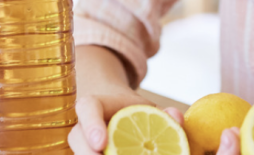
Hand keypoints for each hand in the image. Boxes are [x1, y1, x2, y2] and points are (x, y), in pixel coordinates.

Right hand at [68, 91, 184, 154]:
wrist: (117, 115)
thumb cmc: (135, 112)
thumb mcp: (149, 108)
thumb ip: (166, 114)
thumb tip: (176, 117)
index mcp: (96, 105)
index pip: (87, 107)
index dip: (91, 125)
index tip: (101, 144)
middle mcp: (83, 127)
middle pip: (77, 139)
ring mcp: (81, 147)